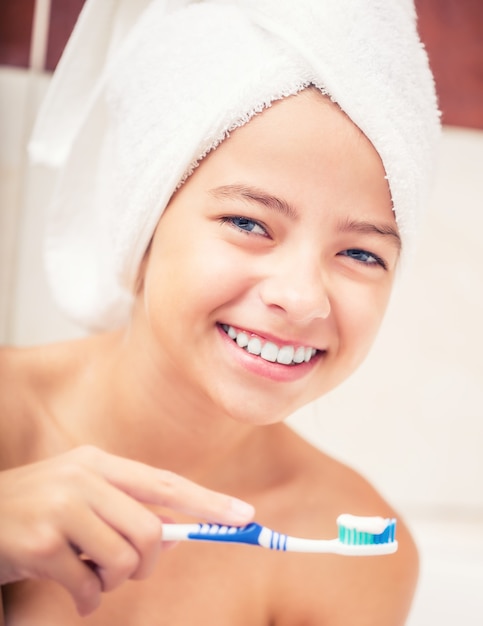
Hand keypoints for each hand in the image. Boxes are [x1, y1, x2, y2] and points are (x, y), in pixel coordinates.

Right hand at [0, 446, 253, 614]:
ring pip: (124, 559)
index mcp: (99, 463)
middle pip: (151, 530)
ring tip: (88, 578)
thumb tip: (174, 535)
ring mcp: (62, 506)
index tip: (244, 516)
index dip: (208, 501)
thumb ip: (125, 510)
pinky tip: (71, 594)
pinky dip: (86, 600)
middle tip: (124, 573)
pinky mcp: (41, 541)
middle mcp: (84, 477)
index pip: (166, 482)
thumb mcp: (81, 499)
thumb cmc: (34, 512)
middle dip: (147, 563)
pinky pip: (88, 586)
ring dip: (111, 581)